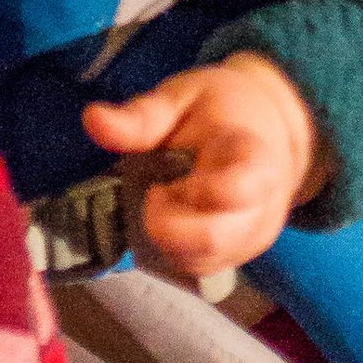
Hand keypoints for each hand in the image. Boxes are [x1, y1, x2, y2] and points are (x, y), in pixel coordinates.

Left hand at [81, 55, 328, 274]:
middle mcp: (261, 204)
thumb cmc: (220, 108)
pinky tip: (173, 215)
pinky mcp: (241, 253)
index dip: (196, 192)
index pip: (239, 187)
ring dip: (169, 238)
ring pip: (204, 259)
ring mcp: (253, 234)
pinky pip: (201, 266)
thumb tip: (92, 119)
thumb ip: (142, 115)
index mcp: (252, 155)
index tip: (164, 180)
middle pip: (215, 237)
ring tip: (168, 197)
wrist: (270, 129)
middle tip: (155, 191)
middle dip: (168, 224)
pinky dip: (175, 248)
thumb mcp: (181, 96)